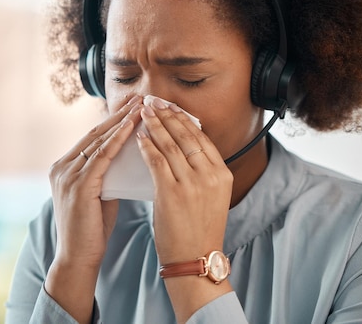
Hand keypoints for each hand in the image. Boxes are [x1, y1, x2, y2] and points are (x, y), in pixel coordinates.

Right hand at [44, 96, 141, 322]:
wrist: (78, 258)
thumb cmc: (92, 228)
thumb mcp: (98, 194)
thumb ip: (106, 173)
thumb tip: (128, 155)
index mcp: (64, 167)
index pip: (93, 137)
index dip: (113, 120)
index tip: (133, 105)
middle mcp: (61, 167)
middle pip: (95, 133)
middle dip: (119, 114)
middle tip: (140, 97)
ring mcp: (67, 175)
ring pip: (99, 141)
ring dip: (121, 121)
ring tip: (141, 106)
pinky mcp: (77, 185)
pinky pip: (101, 157)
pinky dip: (117, 140)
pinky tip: (132, 128)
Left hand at [136, 97, 232, 263]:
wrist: (195, 259)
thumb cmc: (200, 229)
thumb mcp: (213, 196)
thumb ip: (203, 172)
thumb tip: (186, 147)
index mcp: (223, 174)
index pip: (202, 138)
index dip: (184, 119)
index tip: (171, 106)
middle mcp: (210, 175)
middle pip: (187, 135)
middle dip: (168, 114)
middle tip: (154, 101)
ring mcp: (192, 183)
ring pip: (170, 144)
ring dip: (154, 124)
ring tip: (143, 112)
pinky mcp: (172, 192)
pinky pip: (156, 160)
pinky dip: (146, 145)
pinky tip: (138, 136)